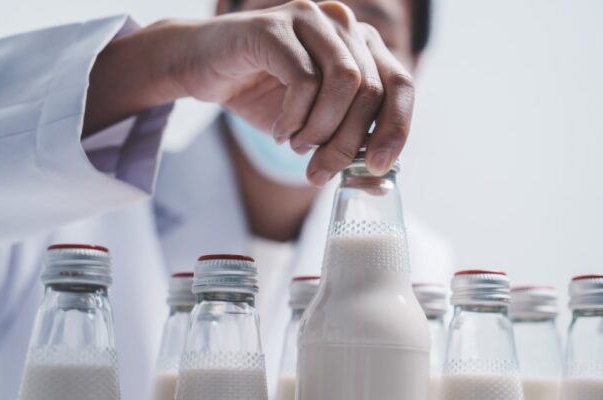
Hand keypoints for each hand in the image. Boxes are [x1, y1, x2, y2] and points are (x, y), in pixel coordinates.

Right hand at [86, 1, 413, 184]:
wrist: (202, 68)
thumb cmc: (264, 94)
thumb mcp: (315, 124)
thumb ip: (348, 141)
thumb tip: (380, 180)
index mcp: (361, 44)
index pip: (400, 84)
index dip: (396, 128)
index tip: (378, 166)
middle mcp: (342, 24)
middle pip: (371, 90)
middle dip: (348, 143)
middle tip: (320, 171)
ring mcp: (310, 19)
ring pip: (344, 83)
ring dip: (321, 130)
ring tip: (297, 145)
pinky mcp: (275, 27)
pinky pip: (304, 80)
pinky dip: (293, 118)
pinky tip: (279, 131)